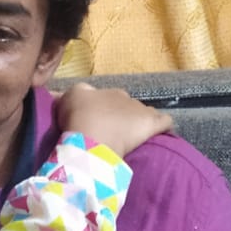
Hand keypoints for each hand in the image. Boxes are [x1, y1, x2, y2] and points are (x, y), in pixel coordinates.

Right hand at [54, 83, 172, 156]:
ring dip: (139, 122)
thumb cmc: (78, 118)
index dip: (101, 111)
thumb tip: (64, 93)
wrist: (91, 138)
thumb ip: (71, 94)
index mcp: (105, 91)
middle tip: (110, 133)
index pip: (106, 99)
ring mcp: (141, 109)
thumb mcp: (67, 99)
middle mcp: (125, 97)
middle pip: (125, 106)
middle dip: (120, 116)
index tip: (95, 124)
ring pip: (144, 112)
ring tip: (133, 137)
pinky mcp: (153, 124)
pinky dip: (163, 127)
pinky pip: (165, 121)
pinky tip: (161, 134)